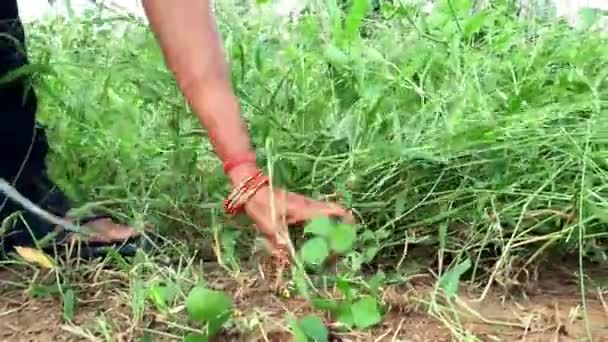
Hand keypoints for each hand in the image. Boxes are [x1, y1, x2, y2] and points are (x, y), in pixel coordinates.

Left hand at [228, 165, 353, 250]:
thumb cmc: (261, 206)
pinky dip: (322, 224)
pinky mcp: (300, 206)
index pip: (335, 210)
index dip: (347, 220)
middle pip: (335, 212)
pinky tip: (317, 239)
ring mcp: (306, 204)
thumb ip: (280, 246)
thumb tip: (289, 264)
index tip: (352, 233)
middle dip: (342, 227)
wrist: (251, 189)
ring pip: (326, 213)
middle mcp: (310, 205)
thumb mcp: (269, 228)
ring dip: (332, 226)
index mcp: (306, 209)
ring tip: (332, 246)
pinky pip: (317, 215)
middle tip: (342, 246)